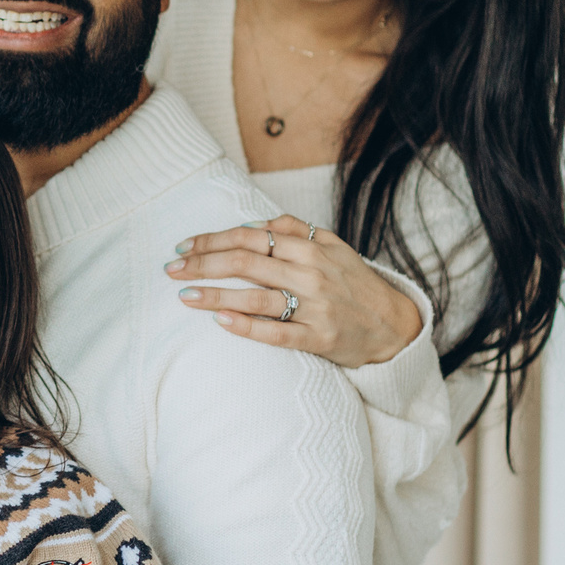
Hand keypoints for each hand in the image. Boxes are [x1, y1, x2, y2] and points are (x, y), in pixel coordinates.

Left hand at [163, 213, 421, 367]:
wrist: (394, 323)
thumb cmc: (353, 282)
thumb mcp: (331, 244)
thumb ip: (293, 229)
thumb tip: (251, 226)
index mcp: (310, 247)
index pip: (250, 238)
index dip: (212, 241)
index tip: (183, 246)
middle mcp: (311, 274)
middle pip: (246, 264)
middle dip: (203, 264)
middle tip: (170, 270)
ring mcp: (315, 307)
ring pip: (256, 298)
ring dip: (215, 295)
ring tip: (184, 295)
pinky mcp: (319, 339)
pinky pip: (278, 333)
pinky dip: (247, 326)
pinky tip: (221, 321)